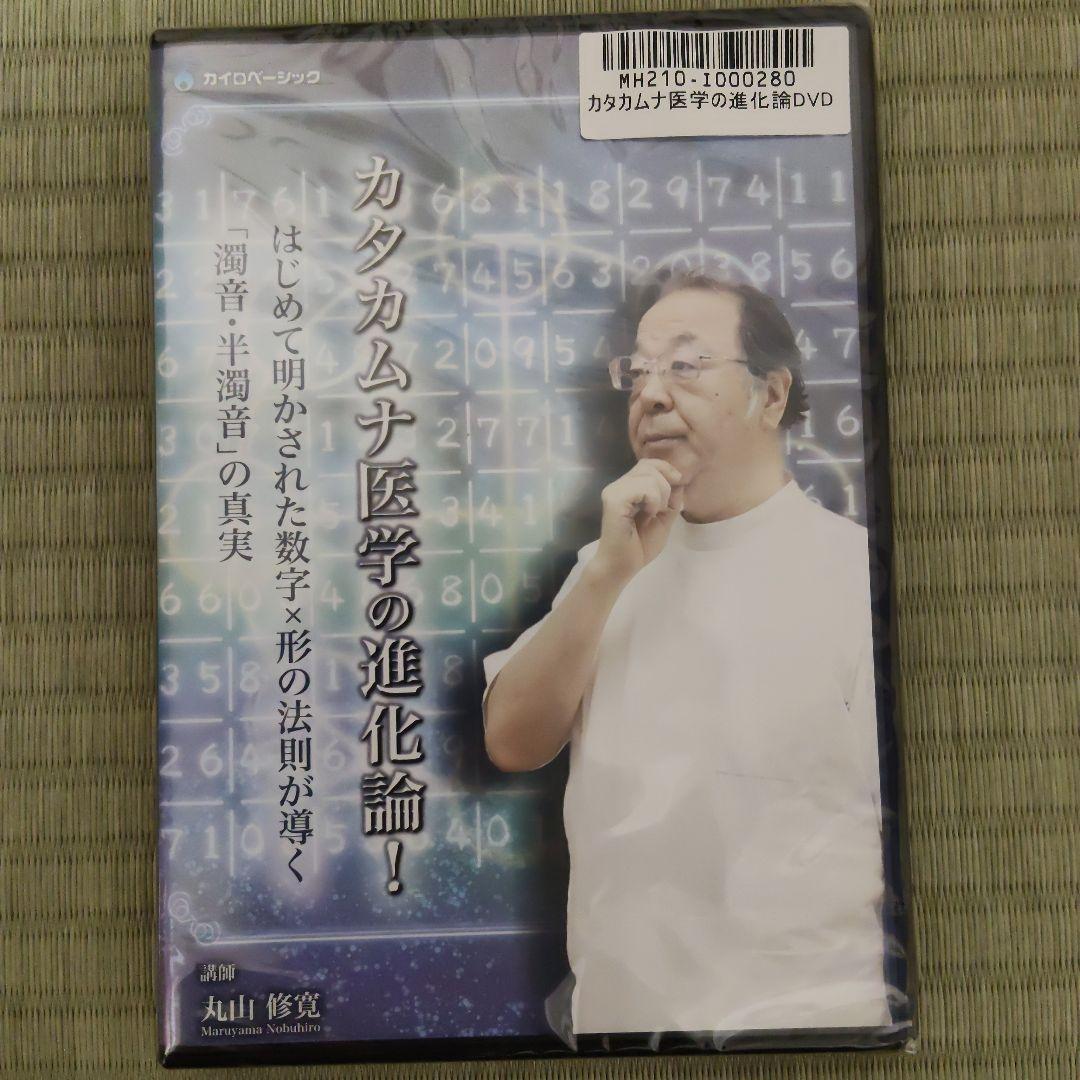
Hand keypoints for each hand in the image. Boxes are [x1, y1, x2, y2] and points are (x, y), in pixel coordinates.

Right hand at [591, 459, 684, 585]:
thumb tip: (678, 479)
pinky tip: (648, 513)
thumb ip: (671, 498)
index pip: (648, 463)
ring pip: (648, 474)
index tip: (677, 484)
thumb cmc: (640, 546)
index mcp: (628, 488)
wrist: (623, 566)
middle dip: (665, 485)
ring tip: (653, 513)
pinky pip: (643, 487)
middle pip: (649, 466)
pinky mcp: (614, 500)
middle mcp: (618, 485)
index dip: (666, 469)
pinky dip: (652, 499)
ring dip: (660, 495)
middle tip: (660, 508)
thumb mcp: (664, 518)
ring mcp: (614, 491)